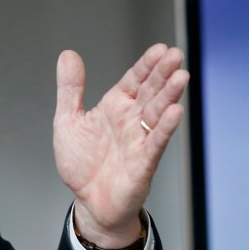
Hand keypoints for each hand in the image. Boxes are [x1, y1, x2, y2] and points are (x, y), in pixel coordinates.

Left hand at [53, 44, 188, 247]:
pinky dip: (165, 127)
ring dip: (169, 95)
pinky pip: (155, 142)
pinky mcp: (143, 162)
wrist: (88, 201)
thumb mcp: (68, 120)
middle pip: (151, 92)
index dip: (147, 65)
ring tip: (180, 76)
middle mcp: (131, 120)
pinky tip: (176, 112)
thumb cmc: (82, 163)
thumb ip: (70, 88)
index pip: (135, 80)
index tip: (160, 49)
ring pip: (158, 113)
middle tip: (176, 55)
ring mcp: (139, 140)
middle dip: (163, 73)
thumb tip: (68, 55)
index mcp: (115, 107)